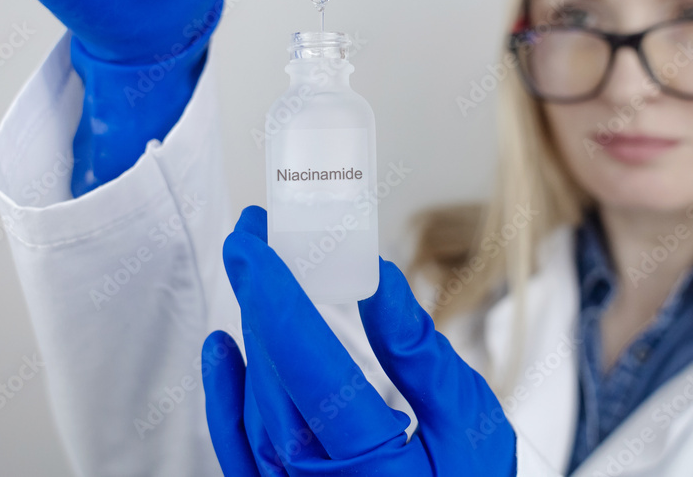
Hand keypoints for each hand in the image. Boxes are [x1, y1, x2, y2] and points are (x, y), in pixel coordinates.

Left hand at [201, 206, 517, 475]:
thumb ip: (420, 353)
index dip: (275, 295)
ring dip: (253, 333)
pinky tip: (223, 348)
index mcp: (371, 462)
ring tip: (257, 277)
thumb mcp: (469, 422)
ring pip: (256, 404)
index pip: (308, 362)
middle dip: (259, 297)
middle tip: (253, 238)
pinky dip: (225, 396)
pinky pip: (239, 449)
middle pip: (274, 375)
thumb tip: (378, 279)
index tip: (251, 244)